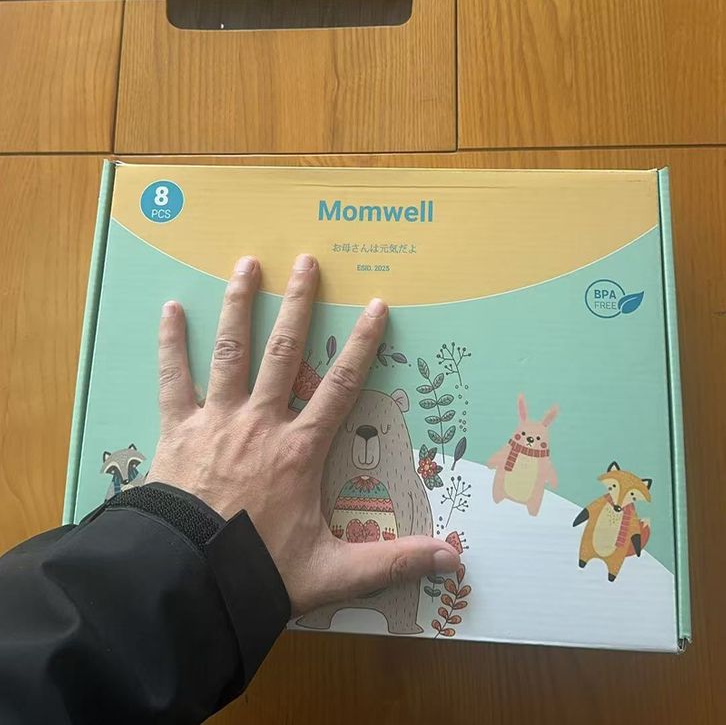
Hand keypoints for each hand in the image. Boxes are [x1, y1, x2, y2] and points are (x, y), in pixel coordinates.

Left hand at [147, 254, 460, 614]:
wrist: (187, 581)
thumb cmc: (258, 571)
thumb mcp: (333, 572)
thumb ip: (392, 562)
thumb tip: (453, 560)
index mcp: (300, 450)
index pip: (342, 386)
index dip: (363, 344)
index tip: (376, 306)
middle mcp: (261, 423)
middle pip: (283, 352)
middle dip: (298, 304)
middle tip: (306, 262)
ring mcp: (217, 420)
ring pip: (232, 352)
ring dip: (241, 306)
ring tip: (247, 264)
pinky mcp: (178, 429)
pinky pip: (174, 379)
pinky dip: (172, 344)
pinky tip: (171, 310)